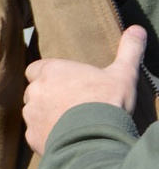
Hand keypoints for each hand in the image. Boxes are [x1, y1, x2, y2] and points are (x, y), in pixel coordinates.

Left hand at [23, 26, 145, 153]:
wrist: (95, 139)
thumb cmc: (107, 101)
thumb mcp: (123, 73)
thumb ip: (128, 50)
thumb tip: (137, 29)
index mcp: (51, 71)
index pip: (35, 69)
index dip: (47, 75)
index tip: (63, 82)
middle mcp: (35, 91)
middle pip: (34, 91)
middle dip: (47, 96)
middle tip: (69, 104)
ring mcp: (31, 115)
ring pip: (33, 113)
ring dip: (45, 116)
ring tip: (67, 122)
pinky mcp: (32, 137)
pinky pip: (35, 134)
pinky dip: (46, 135)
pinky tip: (64, 137)